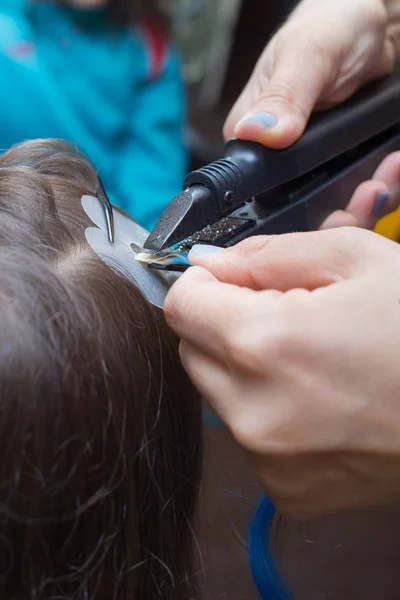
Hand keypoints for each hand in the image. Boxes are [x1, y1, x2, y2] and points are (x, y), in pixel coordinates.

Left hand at [164, 231, 399, 518]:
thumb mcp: (355, 259)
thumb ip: (266, 254)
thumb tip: (207, 263)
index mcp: (263, 344)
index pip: (180, 304)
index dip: (204, 283)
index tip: (234, 280)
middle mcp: (251, 412)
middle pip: (192, 351)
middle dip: (222, 324)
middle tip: (282, 315)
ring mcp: (267, 462)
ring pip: (217, 394)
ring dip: (244, 370)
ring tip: (308, 361)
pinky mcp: (287, 493)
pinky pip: (249, 437)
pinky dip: (268, 413)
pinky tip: (320, 404)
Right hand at [224, 0, 399, 228]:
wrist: (372, 23)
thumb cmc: (332, 24)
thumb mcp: (307, 55)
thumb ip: (283, 96)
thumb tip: (255, 132)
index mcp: (250, 138)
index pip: (260, 194)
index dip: (295, 206)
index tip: (333, 203)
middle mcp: (275, 157)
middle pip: (302, 207)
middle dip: (341, 208)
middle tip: (372, 189)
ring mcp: (309, 163)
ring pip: (332, 204)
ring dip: (367, 200)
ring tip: (389, 175)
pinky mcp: (337, 162)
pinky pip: (356, 189)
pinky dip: (381, 185)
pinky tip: (391, 169)